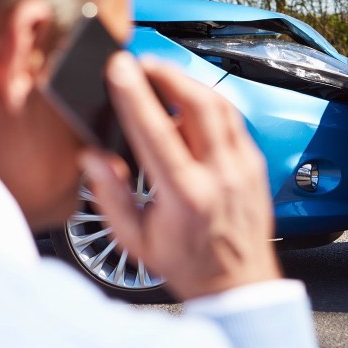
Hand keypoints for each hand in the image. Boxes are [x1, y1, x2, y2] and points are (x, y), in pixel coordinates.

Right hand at [79, 52, 280, 299]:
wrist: (238, 283)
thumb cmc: (188, 264)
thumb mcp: (136, 240)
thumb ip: (110, 195)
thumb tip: (92, 157)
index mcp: (186, 195)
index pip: (157, 131)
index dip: (135, 94)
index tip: (119, 68)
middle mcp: (220, 175)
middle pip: (198, 103)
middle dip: (167, 73)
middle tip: (142, 63)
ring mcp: (243, 167)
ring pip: (221, 105)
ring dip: (189, 83)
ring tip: (162, 77)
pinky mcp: (255, 163)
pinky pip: (233, 120)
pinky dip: (209, 104)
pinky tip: (190, 105)